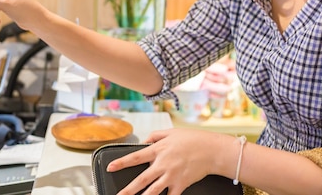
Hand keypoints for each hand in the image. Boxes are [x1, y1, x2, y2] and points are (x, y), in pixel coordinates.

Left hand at [107, 128, 231, 194]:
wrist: (211, 150)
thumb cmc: (193, 139)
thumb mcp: (171, 132)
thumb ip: (156, 135)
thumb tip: (145, 140)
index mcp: (158, 150)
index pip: (135, 157)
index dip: (121, 163)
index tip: (110, 167)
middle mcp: (162, 164)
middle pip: (141, 180)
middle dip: (127, 190)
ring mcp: (171, 176)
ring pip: (152, 192)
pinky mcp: (180, 184)